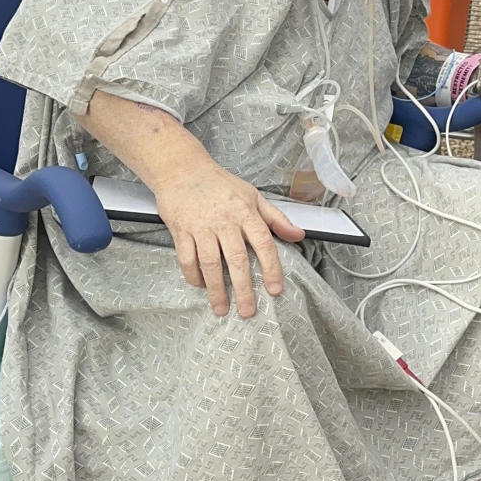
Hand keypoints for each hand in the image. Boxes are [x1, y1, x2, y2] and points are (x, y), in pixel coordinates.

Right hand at [154, 161, 304, 318]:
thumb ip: (276, 218)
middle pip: (236, 259)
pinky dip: (193, 276)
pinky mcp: (181, 230)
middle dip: (243, 288)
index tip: (275, 289)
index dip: (271, 267)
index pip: (264, 242)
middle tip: (248, 310)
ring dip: (216, 289)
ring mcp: (201, 226)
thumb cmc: (220, 184)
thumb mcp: (253, 196)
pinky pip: (187, 259)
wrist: (183, 169)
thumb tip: (299, 235)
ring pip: (210, 263)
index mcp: (245, 211)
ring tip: (221, 308)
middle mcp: (224, 220)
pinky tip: (201, 287)